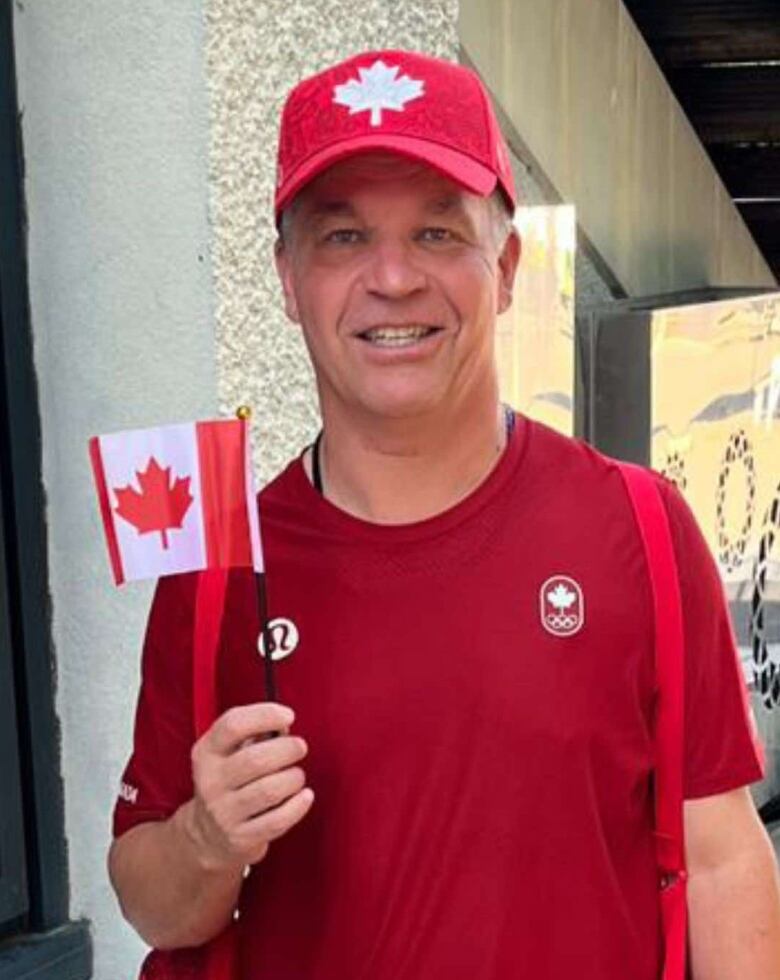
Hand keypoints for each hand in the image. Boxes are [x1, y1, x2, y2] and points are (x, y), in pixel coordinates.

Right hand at [184, 702, 312, 871]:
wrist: (208, 834)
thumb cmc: (230, 781)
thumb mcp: (230, 752)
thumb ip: (254, 731)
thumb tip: (284, 723)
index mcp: (206, 753)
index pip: (232, 725)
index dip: (265, 715)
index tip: (288, 715)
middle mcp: (211, 782)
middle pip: (256, 759)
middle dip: (288, 749)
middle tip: (300, 747)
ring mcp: (224, 812)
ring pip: (270, 790)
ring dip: (294, 778)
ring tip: (296, 775)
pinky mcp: (241, 837)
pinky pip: (278, 820)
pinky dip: (298, 805)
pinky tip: (304, 795)